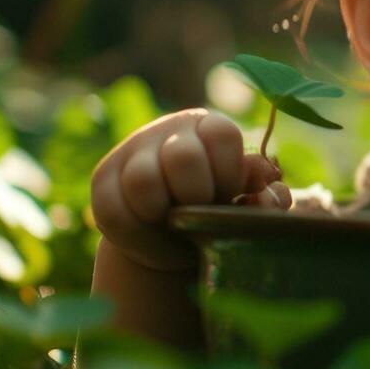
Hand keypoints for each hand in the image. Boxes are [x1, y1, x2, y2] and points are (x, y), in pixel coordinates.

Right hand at [89, 109, 291, 272]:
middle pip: (182, 157)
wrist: (172, 233)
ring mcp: (132, 152)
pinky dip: (136, 236)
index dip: (229, 173)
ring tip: (173, 226)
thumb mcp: (248, 205)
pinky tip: (151, 240)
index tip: (230, 196)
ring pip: (142, 180)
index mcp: (209, 128)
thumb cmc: (221, 210)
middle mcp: (169, 132)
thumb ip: (266, 200)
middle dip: (196, 195)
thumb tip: (265, 195)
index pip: (222, 134)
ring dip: (162, 214)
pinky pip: (112, 210)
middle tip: (199, 212)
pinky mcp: (103, 179)